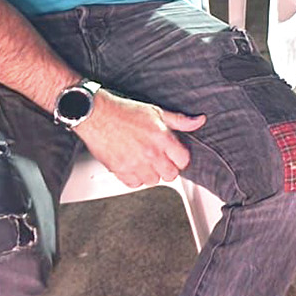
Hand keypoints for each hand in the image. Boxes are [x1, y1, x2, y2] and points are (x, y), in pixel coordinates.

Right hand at [75, 91, 206, 186]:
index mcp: (162, 138)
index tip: (174, 155)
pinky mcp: (120, 170)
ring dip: (151, 174)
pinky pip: (134, 184)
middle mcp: (150, 153)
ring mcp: (135, 163)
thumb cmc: (124, 111)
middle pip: (171, 175)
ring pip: (153, 181)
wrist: (96, 114)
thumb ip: (179, 120)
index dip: (180, 158)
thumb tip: (199, 121)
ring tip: (144, 161)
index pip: (183, 160)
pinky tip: (132, 165)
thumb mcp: (156, 111)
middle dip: (167, 168)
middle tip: (160, 159)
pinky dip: (134, 178)